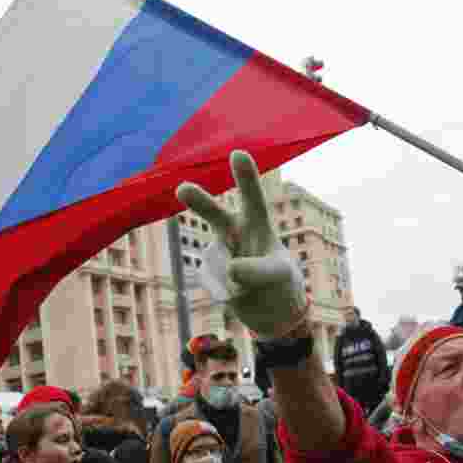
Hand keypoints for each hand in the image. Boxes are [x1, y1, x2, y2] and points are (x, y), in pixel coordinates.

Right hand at [176, 152, 307, 338]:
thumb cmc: (280, 281)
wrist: (267, 308)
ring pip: (220, 264)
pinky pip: (216, 284)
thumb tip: (230, 269)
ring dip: (237, 280)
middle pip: (216, 214)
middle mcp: (234, 232)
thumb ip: (259, 271)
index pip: (253, 198)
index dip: (246, 177)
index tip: (238, 154)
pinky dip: (229, 295)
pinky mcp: (210, 274)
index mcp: (257, 224)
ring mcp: (219, 252)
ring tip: (252, 287)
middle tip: (182, 188)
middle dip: (200, 202)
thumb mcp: (278, 276)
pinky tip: (237, 294)